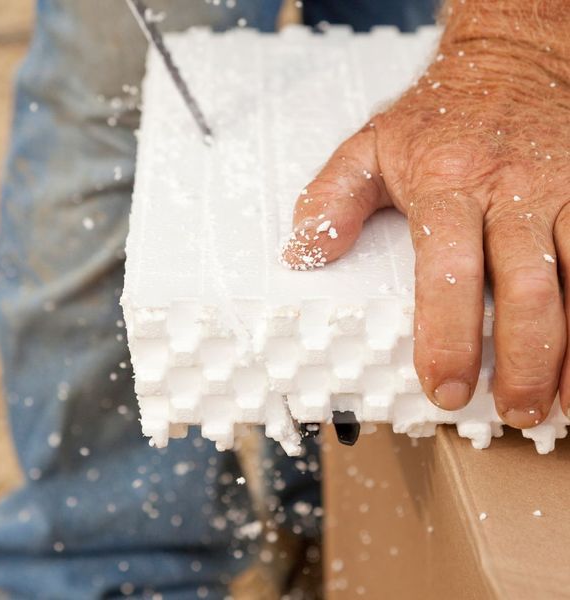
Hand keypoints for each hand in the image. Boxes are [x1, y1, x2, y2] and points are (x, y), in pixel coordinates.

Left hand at [282, 0, 569, 427]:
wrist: (511, 60)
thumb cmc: (435, 115)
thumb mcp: (368, 147)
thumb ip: (331, 200)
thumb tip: (302, 255)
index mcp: (446, 185)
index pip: (446, 273)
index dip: (448, 338)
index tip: (446, 388)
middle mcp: (512, 191)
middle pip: (527, 288)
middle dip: (524, 360)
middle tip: (512, 411)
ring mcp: (564, 190)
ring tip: (563, 407)